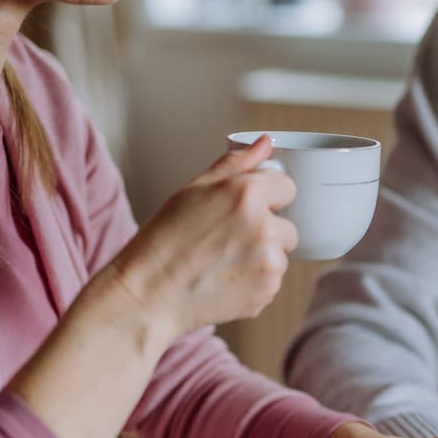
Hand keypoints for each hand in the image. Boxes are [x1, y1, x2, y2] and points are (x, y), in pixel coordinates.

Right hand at [107, 135, 298, 338]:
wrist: (150, 293)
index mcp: (247, 193)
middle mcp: (265, 227)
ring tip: (223, 262)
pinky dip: (255, 281)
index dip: (267, 197)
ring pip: (280, 254)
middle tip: (227, 240)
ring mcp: (270, 261)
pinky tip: (225, 280)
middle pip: (288, 226)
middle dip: (266, 231)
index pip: (287, 187)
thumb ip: (235, 164)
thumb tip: (266, 143)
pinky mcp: (269, 290)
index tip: (245, 209)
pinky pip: (273, 280)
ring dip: (261, 257)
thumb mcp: (193, 190)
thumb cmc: (164, 240)